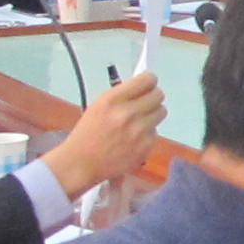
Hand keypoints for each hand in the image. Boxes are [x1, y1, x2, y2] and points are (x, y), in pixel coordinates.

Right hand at [41, 70, 164, 197]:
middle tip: (145, 102)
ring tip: (138, 121)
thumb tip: (143, 87)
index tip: (148, 83)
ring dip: (152, 114)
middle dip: (153, 97)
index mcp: (112, 100)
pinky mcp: (145, 147)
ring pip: (161, 112)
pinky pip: (155, 132)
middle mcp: (127, 114)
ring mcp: (138, 132)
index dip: (149, 80)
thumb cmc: (88, 133)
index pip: (146, 80)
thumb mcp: (99, 105)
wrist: (82, 162)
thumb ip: (122, 95)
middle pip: (158, 95)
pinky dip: (147, 134)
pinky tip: (133, 139)